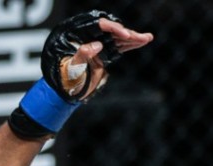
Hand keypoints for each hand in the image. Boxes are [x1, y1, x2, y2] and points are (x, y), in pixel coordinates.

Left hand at [8, 12, 152, 138]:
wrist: (66, 92)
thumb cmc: (65, 80)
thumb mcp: (72, 69)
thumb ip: (82, 55)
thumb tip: (96, 45)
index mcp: (80, 37)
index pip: (99, 26)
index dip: (113, 28)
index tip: (124, 34)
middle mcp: (90, 39)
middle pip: (112, 31)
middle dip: (127, 33)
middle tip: (139, 37)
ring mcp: (99, 47)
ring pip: (119, 39)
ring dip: (133, 38)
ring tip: (147, 37)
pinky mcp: (105, 55)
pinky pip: (120, 47)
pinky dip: (132, 45)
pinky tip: (143, 40)